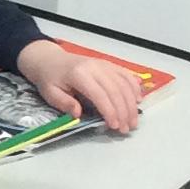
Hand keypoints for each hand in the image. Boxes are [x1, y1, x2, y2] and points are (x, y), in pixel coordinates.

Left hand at [16, 37, 142, 133]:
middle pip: (116, 90)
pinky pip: (126, 74)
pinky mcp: (108, 64)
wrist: (50, 60)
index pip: (100, 95)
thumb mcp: (50, 93)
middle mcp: (95, 67)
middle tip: (127, 128)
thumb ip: (64, 103)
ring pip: (124, 83)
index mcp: (79, 74)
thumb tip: (78, 114)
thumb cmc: (50, 79)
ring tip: (133, 120)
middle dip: (124, 111)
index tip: (114, 126)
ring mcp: (103, 64)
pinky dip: (134, 87)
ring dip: (132, 103)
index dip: (110, 111)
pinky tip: (138, 100)